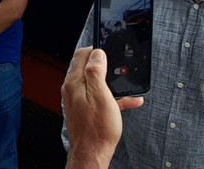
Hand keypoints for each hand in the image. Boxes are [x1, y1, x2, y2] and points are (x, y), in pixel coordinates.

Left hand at [63, 48, 143, 168]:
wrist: (92, 154)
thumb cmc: (97, 129)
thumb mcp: (101, 95)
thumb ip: (96, 72)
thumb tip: (97, 53)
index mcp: (74, 82)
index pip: (81, 55)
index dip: (96, 49)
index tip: (109, 50)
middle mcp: (72, 89)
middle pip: (88, 67)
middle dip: (105, 64)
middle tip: (119, 65)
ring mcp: (77, 99)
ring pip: (95, 82)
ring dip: (111, 82)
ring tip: (127, 84)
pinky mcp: (85, 109)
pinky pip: (99, 97)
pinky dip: (113, 97)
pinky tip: (130, 101)